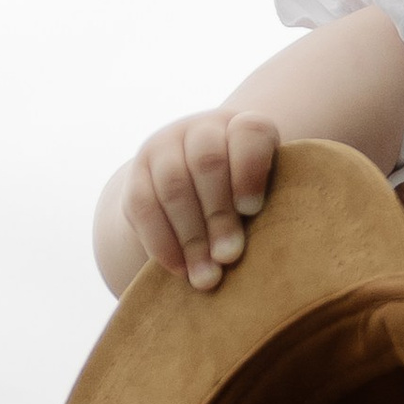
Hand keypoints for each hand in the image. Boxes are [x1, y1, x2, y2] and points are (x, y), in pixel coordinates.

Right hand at [117, 110, 278, 290]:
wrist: (195, 192)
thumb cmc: (245, 201)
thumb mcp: (265, 195)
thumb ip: (267, 210)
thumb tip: (243, 254)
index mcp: (242, 127)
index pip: (249, 132)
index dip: (249, 171)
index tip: (252, 211)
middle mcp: (201, 128)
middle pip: (207, 162)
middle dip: (219, 215)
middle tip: (230, 257)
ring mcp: (164, 146)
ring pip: (173, 186)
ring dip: (191, 237)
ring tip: (207, 276)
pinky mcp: (137, 174)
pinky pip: (143, 206)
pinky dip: (162, 243)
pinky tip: (181, 270)